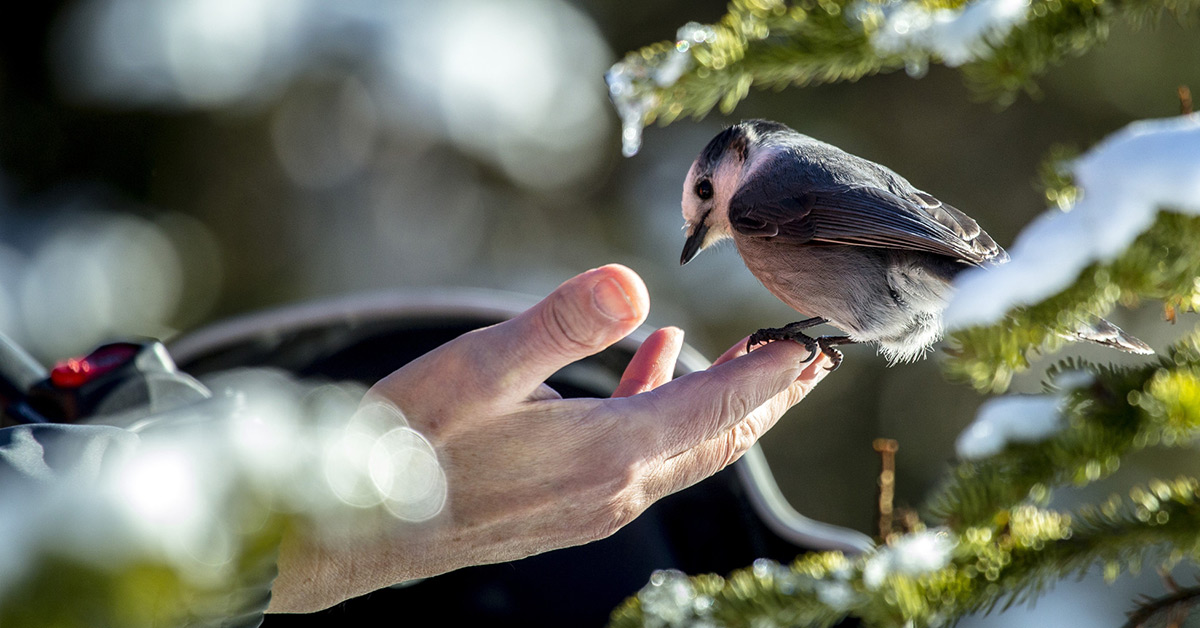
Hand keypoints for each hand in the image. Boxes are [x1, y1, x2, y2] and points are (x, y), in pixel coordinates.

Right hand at [268, 264, 831, 611]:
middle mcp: (614, 488)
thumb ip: (562, 324)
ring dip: (722, 402)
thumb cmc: (409, 444)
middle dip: (768, 394)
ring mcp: (591, 504)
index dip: (771, 374)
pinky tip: (653, 362)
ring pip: (685, 450)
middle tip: (811, 356)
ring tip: (753, 358)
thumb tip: (634, 283)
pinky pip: (643, 456)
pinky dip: (665, 409)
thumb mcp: (480, 369)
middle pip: (719, 438)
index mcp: (608, 453)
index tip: (815, 343)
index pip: (718, 408)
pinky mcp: (566, 505)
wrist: (354, 528)